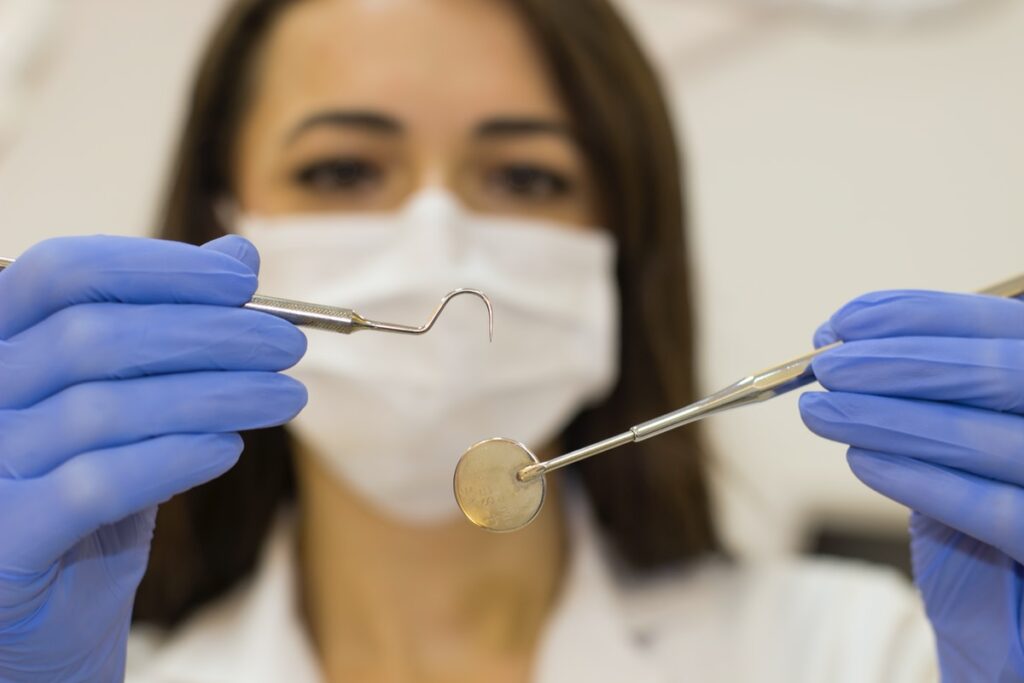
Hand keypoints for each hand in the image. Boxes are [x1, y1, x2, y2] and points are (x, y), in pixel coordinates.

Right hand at [0, 235, 306, 680]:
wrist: (52, 605)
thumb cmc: (93, 485)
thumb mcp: (133, 396)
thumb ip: (174, 325)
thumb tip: (239, 258)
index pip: (66, 273)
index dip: (161, 269)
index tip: (243, 284)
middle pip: (95, 337)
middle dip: (211, 335)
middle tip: (288, 348)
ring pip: (105, 409)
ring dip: (216, 396)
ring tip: (285, 397)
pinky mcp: (6, 538)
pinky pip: (96, 484)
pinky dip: (174, 458)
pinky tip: (229, 449)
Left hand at [799, 289, 1023, 680]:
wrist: (1018, 619)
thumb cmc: (996, 494)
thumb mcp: (975, 428)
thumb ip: (936, 388)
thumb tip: (845, 351)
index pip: (1001, 325)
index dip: (918, 316)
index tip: (842, 323)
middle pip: (999, 373)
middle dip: (897, 363)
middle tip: (826, 369)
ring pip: (984, 437)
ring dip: (888, 418)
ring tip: (821, 412)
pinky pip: (995, 513)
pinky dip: (922, 481)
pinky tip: (862, 462)